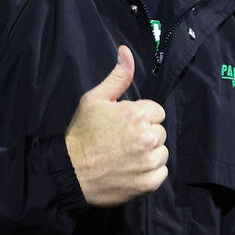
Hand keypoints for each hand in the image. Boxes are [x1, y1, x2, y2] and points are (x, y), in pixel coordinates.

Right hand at [65, 45, 168, 206]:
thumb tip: (126, 52)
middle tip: (124, 141)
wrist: (71, 171)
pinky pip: (161, 173)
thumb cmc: (82, 134)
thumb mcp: (95, 99)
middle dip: (146, 134)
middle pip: (160, 132)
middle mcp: (147, 137)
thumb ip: (118, 77)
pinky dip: (150, 172)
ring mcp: (148, 162)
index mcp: (137, 114)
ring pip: (162, 152)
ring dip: (149, 153)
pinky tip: (131, 169)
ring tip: (127, 155)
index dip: (141, 117)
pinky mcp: (148, 183)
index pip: (156, 112)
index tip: (125, 124)